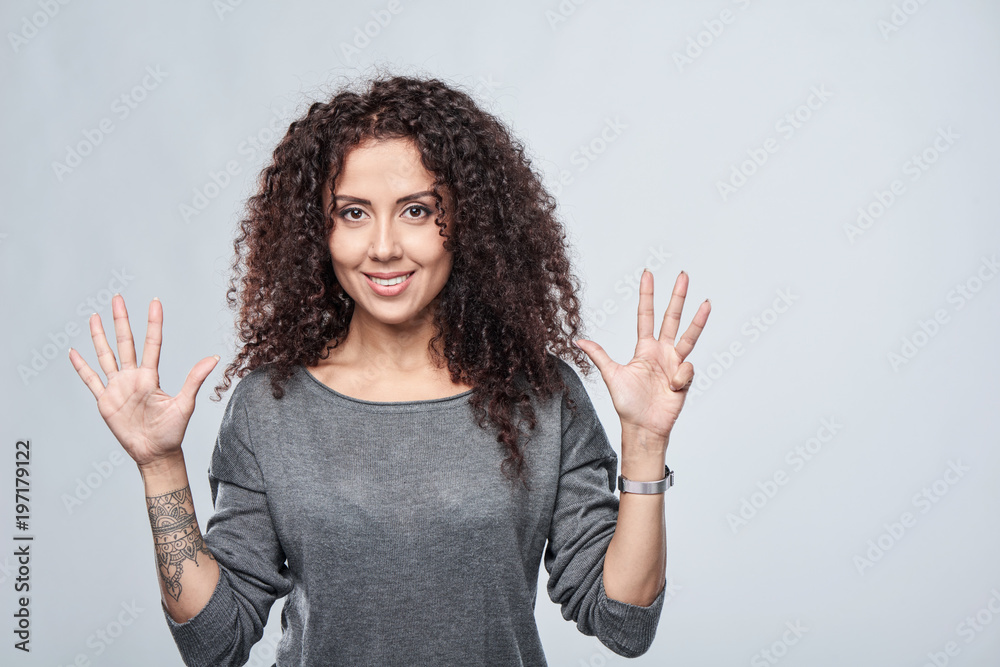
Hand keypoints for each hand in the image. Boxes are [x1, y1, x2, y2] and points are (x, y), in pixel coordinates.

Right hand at [69, 294, 219, 468]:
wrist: (155, 453)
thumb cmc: (172, 432)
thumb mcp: (185, 404)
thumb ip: (194, 379)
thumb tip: (214, 358)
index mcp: (151, 376)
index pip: (152, 343)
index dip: (153, 322)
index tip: (154, 302)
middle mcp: (133, 378)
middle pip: (125, 343)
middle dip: (121, 320)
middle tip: (117, 298)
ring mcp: (118, 388)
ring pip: (106, 356)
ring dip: (99, 337)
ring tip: (93, 316)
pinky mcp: (105, 401)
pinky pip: (90, 381)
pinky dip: (82, 367)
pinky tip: (74, 352)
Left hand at [574, 270, 709, 440]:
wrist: (643, 427)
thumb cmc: (627, 405)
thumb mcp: (611, 375)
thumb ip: (599, 355)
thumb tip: (578, 340)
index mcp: (644, 349)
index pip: (646, 316)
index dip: (647, 296)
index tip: (647, 275)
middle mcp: (661, 352)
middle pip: (671, 318)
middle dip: (677, 297)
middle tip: (683, 275)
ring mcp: (675, 363)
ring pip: (688, 336)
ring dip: (698, 320)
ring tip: (707, 303)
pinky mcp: (685, 377)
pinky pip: (686, 369)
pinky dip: (679, 378)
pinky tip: (672, 389)